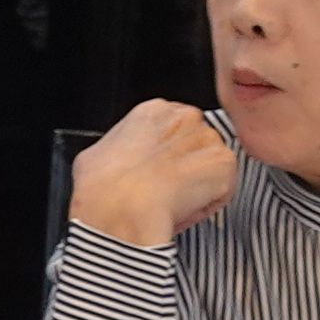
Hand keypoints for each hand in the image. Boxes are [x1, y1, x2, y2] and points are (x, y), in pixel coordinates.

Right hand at [69, 98, 238, 250]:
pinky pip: (223, 189)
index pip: (175, 130)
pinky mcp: (224, 164)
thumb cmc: (103, 187)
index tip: (159, 173)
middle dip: (187, 168)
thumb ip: (119, 150)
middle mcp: (185, 117)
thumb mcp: (96, 155)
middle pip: (197, 146)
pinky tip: (183, 208)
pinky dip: (208, 204)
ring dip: (199, 187)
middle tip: (168, 192)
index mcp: (153, 111)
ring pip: (211, 168)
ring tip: (172, 204)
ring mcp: (208, 138)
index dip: (168, 157)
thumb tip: (117, 163)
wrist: (120, 209)